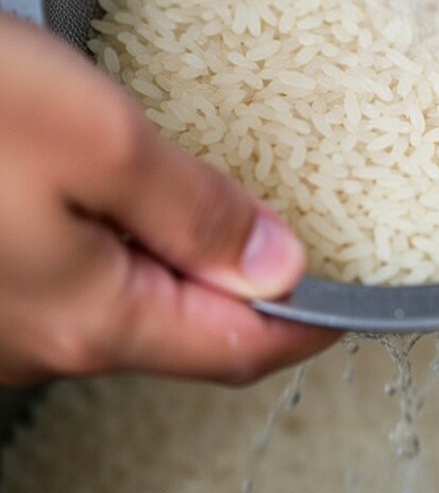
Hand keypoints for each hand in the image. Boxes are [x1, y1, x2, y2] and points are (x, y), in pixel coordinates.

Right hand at [0, 13, 333, 385]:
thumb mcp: (98, 143)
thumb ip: (194, 211)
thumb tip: (275, 264)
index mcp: (91, 320)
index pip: (238, 349)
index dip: (308, 321)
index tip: (351, 291)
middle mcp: (45, 338)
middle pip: (185, 327)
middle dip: (246, 284)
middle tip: (292, 227)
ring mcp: (8, 316)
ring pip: (129, 296)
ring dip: (183, 253)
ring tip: (210, 192)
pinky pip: (79, 269)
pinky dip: (125, 233)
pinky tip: (123, 185)